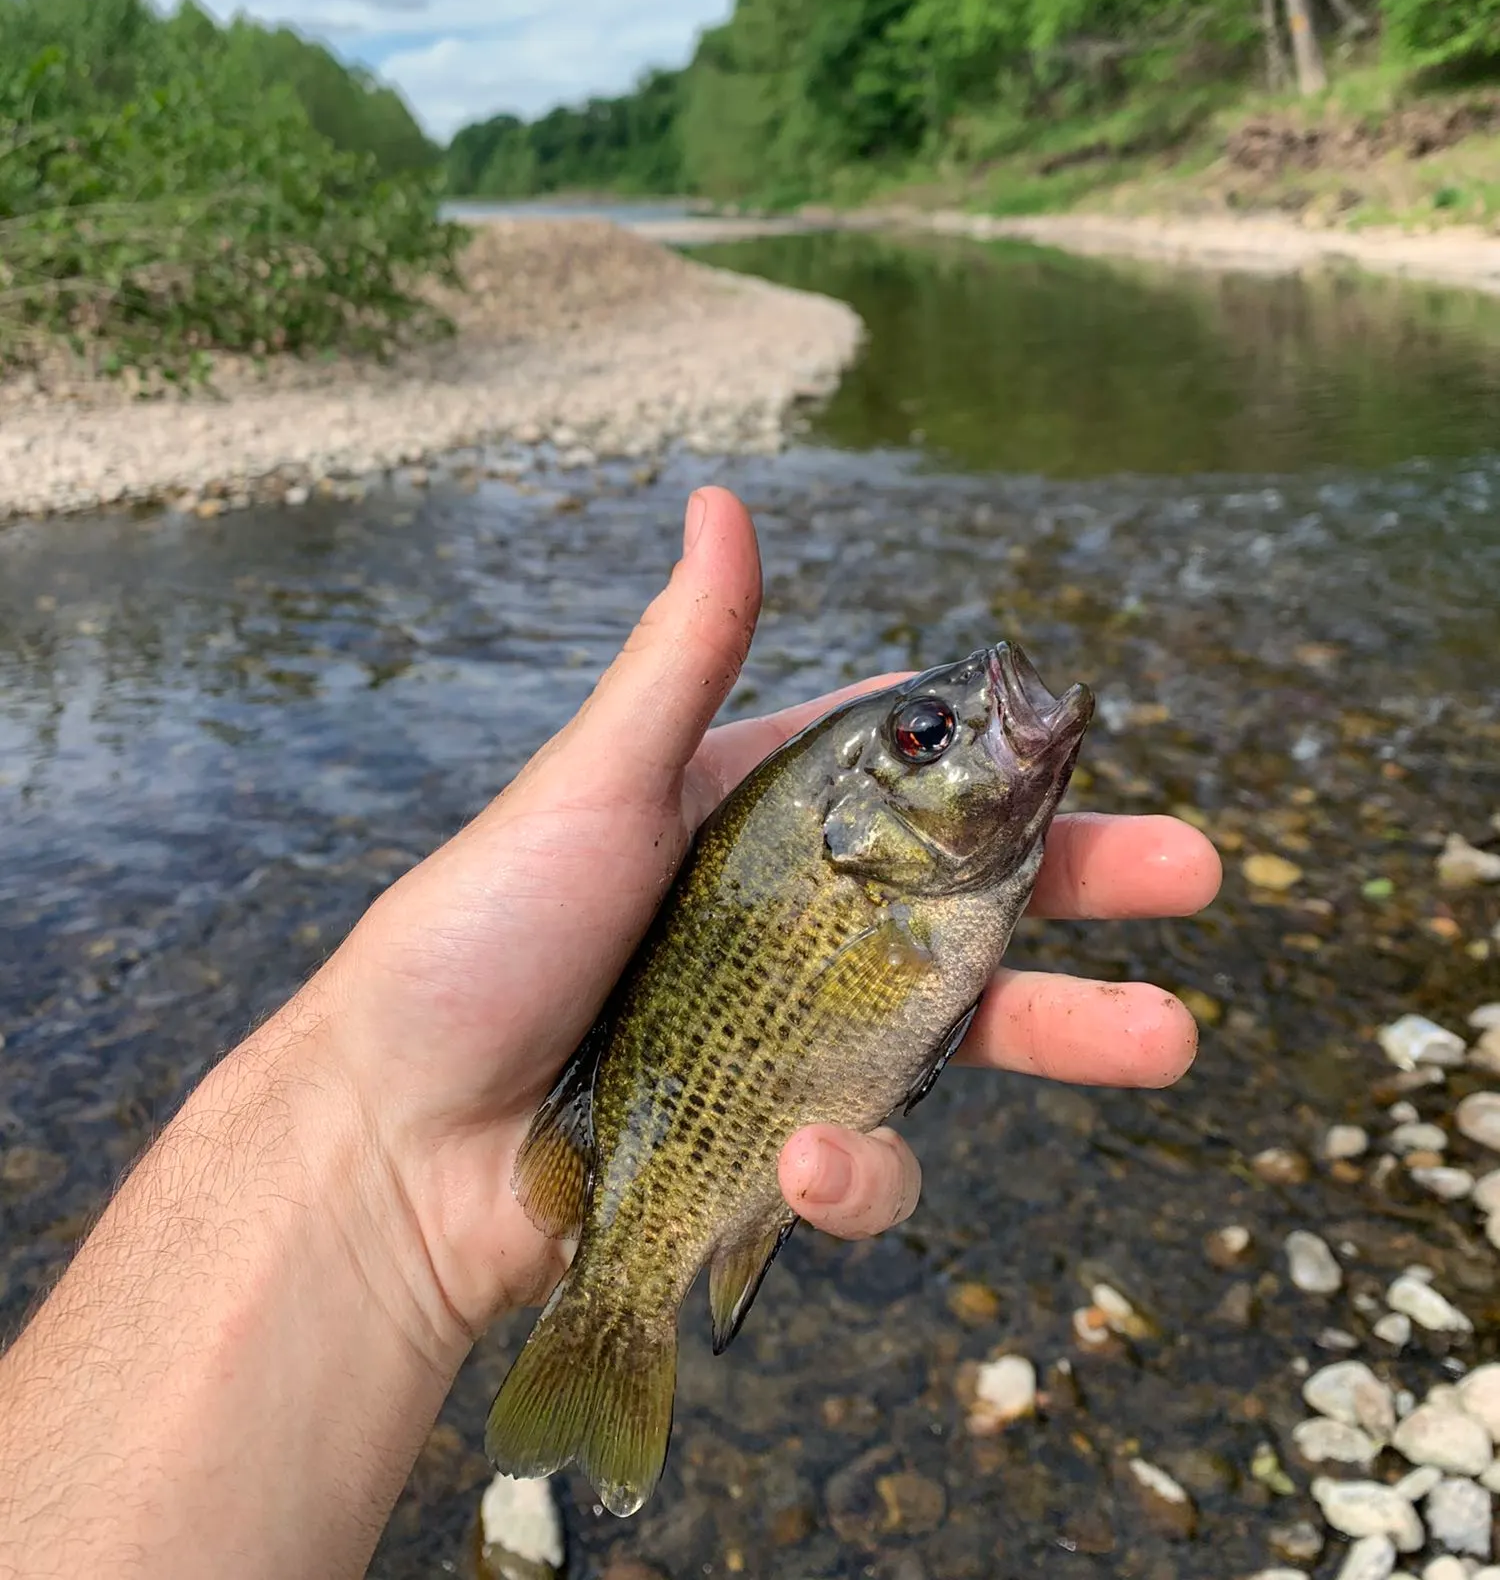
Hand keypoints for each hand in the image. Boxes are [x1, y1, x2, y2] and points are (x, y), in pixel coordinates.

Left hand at [310, 487, 1218, 1352]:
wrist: (395, 1141)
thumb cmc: (476, 940)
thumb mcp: (595, 787)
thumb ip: (684, 662)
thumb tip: (721, 497)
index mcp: (754, 831)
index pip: (907, 784)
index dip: (1001, 769)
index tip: (1089, 756)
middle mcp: (787, 931)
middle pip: (966, 904)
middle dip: (1085, 892)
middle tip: (1194, 876)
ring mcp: (787, 1044)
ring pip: (956, 1034)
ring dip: (1063, 1033)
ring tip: (1160, 1039)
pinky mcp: (771, 1154)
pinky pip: (861, 1163)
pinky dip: (854, 1173)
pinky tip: (807, 1166)